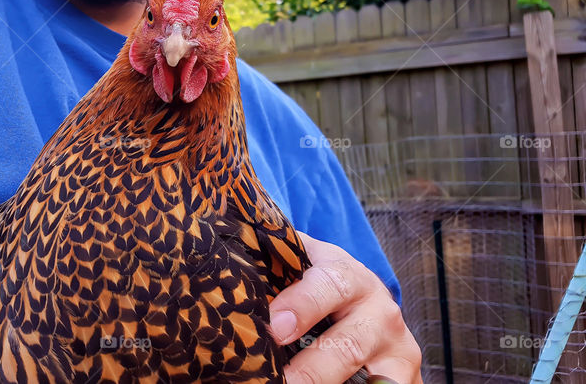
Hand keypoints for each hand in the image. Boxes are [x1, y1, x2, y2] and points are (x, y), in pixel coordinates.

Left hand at [269, 232, 422, 383]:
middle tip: (279, 382)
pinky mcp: (406, 378)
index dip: (302, 306)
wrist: (367, 297)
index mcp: (349, 276)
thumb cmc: (320, 281)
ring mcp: (398, 349)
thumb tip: (227, 262)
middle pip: (346, 347)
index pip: (329, 286)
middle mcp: (380, 312)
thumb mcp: (304, 264)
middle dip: (311, 370)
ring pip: (371, 378)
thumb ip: (274, 261)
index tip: (276, 327)